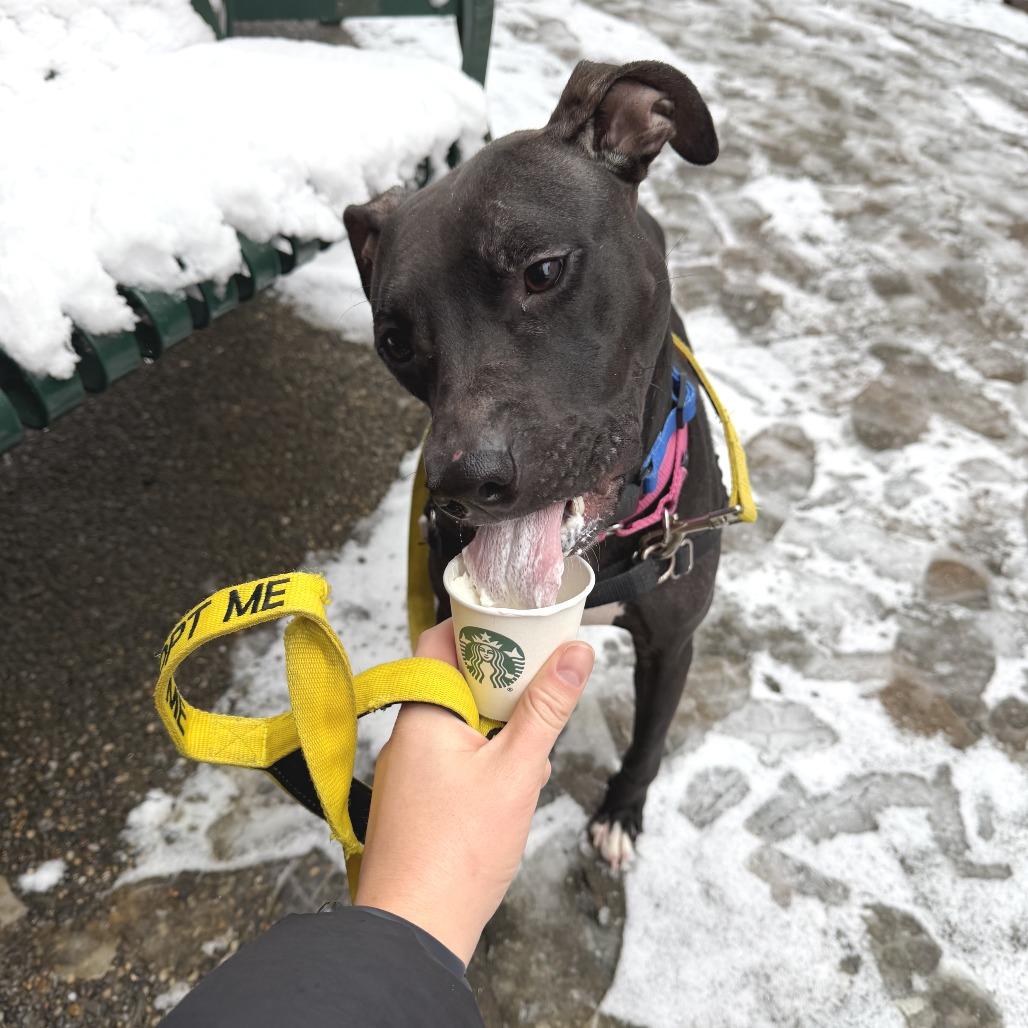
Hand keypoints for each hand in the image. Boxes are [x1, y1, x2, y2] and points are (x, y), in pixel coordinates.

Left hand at [354, 620, 594, 964]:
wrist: (413, 932)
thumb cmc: (458, 853)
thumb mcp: (518, 770)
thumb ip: (547, 708)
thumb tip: (575, 652)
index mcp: (423, 712)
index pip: (440, 641)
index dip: (478, 627)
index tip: (518, 626)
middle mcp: (407, 734)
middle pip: (454, 681)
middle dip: (501, 686)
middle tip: (541, 688)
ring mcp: (408, 770)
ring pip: (458, 724)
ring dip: (496, 729)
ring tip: (531, 753)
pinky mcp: (414, 802)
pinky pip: (452, 760)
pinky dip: (483, 762)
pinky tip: (510, 791)